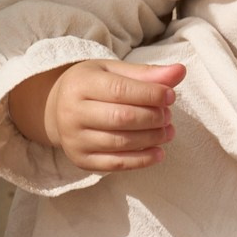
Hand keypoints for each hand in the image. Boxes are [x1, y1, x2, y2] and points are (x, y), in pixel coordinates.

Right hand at [40, 58, 184, 171]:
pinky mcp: (80, 160)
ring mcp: (74, 139)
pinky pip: (114, 165)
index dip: (150, 94)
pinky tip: (159, 152)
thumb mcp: (114, 71)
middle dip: (152, 118)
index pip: (120, 90)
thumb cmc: (93, 85)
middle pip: (121, 118)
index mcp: (81, 84)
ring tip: (168, 131)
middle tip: (169, 115)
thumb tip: (180, 71)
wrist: (57, 108)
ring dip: (151, 139)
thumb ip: (146, 73)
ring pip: (120, 143)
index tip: (170, 96)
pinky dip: (141, 160)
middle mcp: (72, 112)